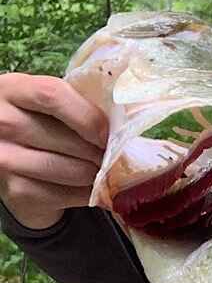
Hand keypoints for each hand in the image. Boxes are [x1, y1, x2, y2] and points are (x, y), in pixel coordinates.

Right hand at [0, 74, 107, 229]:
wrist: (10, 161)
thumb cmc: (41, 123)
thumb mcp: (50, 103)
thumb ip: (79, 103)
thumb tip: (128, 119)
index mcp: (12, 89)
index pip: (53, 95)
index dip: (89, 116)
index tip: (108, 133)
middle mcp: (1, 122)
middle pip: (71, 139)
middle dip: (102, 152)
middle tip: (112, 155)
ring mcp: (5, 159)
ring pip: (75, 170)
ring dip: (98, 173)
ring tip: (101, 168)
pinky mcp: (17, 191)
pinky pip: (71, 193)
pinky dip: (90, 192)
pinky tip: (91, 186)